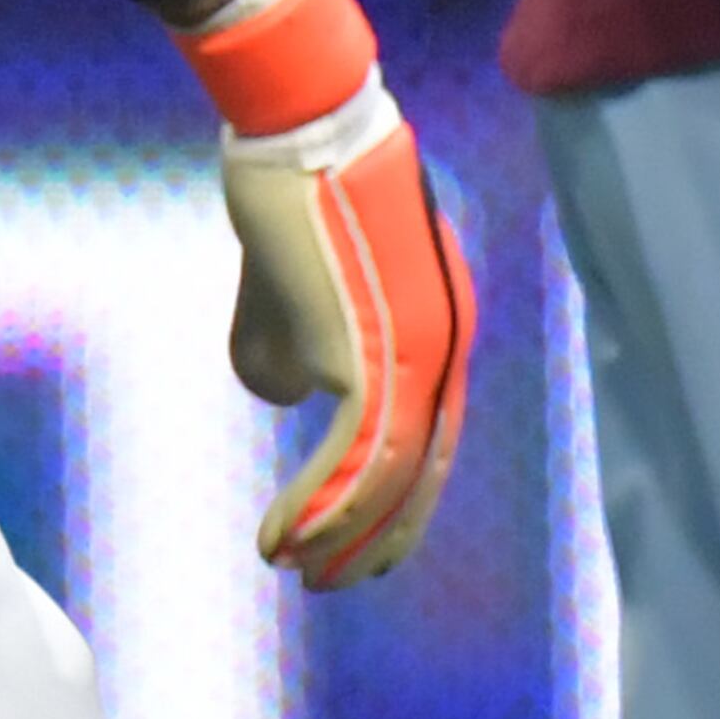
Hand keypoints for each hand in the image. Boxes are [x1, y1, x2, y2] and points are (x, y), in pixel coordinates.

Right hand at [179, 0, 478, 590]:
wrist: (294, 136)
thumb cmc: (288, 202)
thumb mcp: (286, 295)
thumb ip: (293, 354)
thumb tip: (293, 397)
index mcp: (437, 331)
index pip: (430, 436)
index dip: (397, 499)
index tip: (358, 543)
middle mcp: (442, 349)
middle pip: (420, 471)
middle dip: (378, 536)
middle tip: (334, 582)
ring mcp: (415, 355)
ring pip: (388, 478)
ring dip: (341, 535)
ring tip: (296, 570)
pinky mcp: (372, 357)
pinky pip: (355, 461)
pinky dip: (317, 510)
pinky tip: (278, 541)